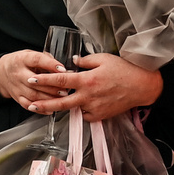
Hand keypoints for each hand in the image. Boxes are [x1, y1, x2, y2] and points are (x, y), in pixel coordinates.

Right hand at [0, 48, 70, 105]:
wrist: (1, 72)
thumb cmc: (20, 62)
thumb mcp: (30, 54)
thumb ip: (45, 59)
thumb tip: (62, 67)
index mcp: (22, 59)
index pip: (36, 60)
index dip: (50, 64)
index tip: (63, 69)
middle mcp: (18, 73)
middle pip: (35, 81)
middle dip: (52, 86)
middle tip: (66, 89)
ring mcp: (16, 87)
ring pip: (33, 95)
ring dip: (49, 98)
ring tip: (62, 99)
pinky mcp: (17, 97)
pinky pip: (28, 105)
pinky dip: (40, 109)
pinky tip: (51, 109)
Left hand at [28, 52, 163, 122]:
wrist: (143, 86)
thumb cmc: (125, 69)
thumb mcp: (104, 58)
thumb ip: (85, 61)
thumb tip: (72, 62)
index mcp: (87, 80)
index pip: (60, 81)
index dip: (44, 80)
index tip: (31, 79)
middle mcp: (88, 96)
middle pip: (61, 103)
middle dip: (43, 105)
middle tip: (30, 105)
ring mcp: (95, 108)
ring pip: (74, 110)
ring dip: (66, 106)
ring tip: (55, 104)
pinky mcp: (101, 116)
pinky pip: (86, 115)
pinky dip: (83, 110)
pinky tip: (83, 104)